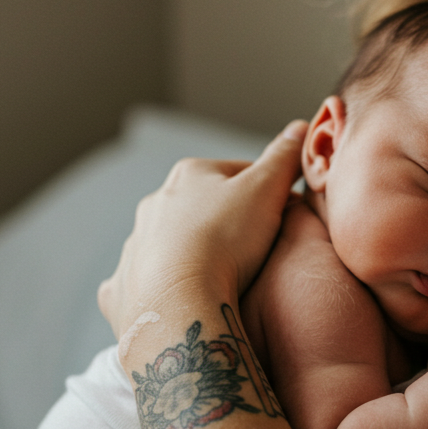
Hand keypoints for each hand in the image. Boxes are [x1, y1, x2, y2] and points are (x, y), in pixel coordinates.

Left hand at [98, 121, 305, 338]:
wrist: (179, 302)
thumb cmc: (224, 240)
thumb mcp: (266, 190)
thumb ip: (284, 158)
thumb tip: (300, 127)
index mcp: (189, 175)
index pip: (237, 172)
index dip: (266, 190)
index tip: (284, 212)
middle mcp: (156, 204)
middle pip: (202, 206)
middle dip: (226, 220)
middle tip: (256, 247)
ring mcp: (137, 245)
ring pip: (171, 241)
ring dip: (194, 252)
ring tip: (222, 276)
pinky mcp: (126, 285)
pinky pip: (145, 280)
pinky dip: (162, 285)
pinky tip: (180, 297)